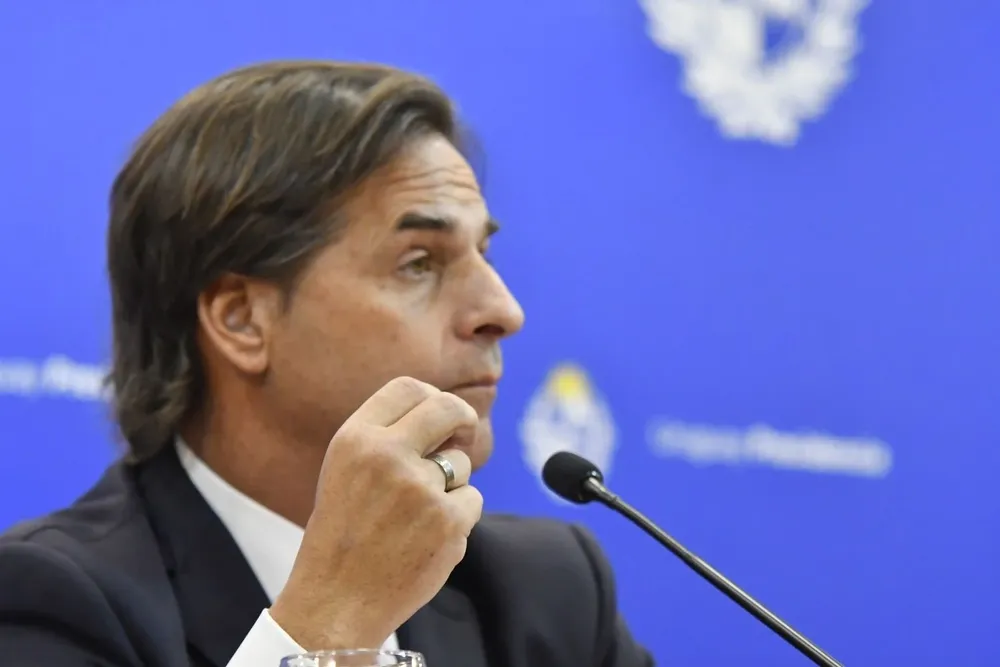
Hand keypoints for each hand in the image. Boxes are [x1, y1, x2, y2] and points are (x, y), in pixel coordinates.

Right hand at [269, 376, 483, 649]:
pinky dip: (459, 517)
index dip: (433, 396)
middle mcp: (386, 455)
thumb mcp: (346, 470)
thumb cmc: (343, 533)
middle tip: (464, 431)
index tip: (442, 412)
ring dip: (451, 483)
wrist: (336, 601)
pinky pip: (472, 499)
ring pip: (461, 462)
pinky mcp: (448, 520)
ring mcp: (420, 487)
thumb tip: (446, 410)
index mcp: (355, 438)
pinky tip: (427, 537)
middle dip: (463, 417)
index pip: (408, 387)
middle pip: (447, 408)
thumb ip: (386, 435)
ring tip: (416, 516)